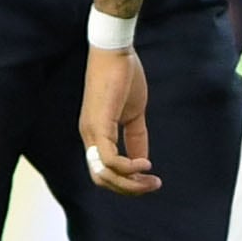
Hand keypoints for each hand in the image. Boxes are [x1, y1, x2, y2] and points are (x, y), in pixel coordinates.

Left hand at [81, 45, 157, 193]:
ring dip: (130, 184)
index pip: (105, 172)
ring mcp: (91, 132)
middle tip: (153, 185)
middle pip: (102, 180)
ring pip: (104, 175)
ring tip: (151, 179)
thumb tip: (142, 163)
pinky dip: (128, 168)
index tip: (151, 180)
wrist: (115, 50)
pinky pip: (110, 159)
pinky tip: (145, 164)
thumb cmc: (123, 76)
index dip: (127, 183)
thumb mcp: (134, 114)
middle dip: (129, 189)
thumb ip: (136, 138)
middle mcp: (89, 137)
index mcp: (95, 135)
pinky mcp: (99, 125)